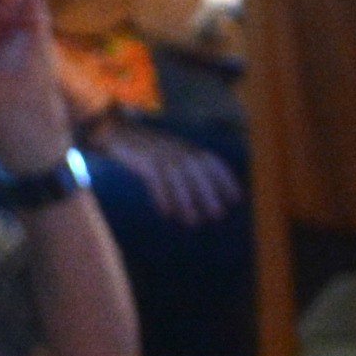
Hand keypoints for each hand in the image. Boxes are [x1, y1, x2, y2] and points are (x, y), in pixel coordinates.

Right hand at [94, 119, 238, 222]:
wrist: (118, 133)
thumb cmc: (151, 150)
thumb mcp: (174, 153)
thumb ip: (191, 168)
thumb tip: (210, 195)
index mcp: (188, 148)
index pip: (213, 162)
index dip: (226, 180)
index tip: (237, 199)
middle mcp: (177, 149)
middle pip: (197, 171)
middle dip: (209, 193)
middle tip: (217, 215)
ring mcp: (160, 153)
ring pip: (177, 179)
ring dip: (186, 201)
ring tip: (193, 222)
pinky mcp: (143, 160)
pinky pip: (155, 180)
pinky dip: (162, 197)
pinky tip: (166, 214)